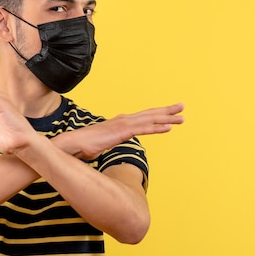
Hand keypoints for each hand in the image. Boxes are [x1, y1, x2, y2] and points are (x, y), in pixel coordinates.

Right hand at [64, 103, 184, 159]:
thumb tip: (102, 148)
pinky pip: (144, 129)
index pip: (142, 117)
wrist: (72, 145)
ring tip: (182, 117)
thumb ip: (106, 144)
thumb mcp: (100, 145)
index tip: (169, 114)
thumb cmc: (83, 147)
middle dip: (167, 111)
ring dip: (167, 118)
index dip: (157, 115)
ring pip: (150, 120)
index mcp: (120, 123)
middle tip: (182, 106)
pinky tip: (169, 127)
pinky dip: (157, 127)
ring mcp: (123, 124)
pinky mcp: (122, 132)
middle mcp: (124, 120)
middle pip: (149, 114)